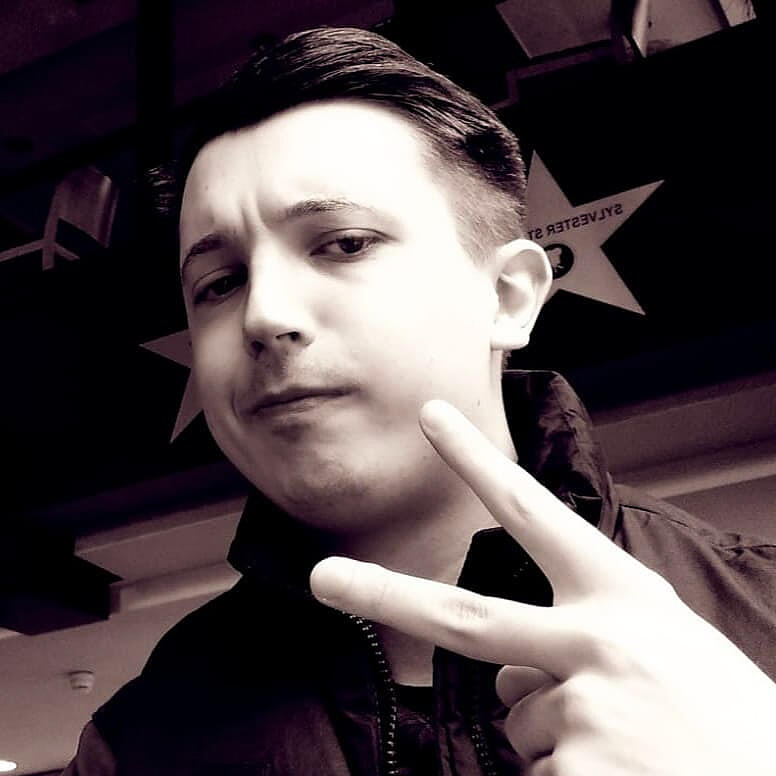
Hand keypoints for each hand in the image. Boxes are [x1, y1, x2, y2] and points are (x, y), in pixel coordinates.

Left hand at [310, 400, 775, 774]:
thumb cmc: (723, 714)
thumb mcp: (662, 647)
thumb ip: (579, 642)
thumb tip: (507, 679)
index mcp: (623, 597)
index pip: (532, 512)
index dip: (476, 460)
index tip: (431, 416)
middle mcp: (597, 645)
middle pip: (464, 618)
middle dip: (383, 594)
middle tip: (323, 577)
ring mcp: (585, 713)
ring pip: (515, 718)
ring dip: (550, 732)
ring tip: (626, 746)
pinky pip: (533, 774)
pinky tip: (621, 775)